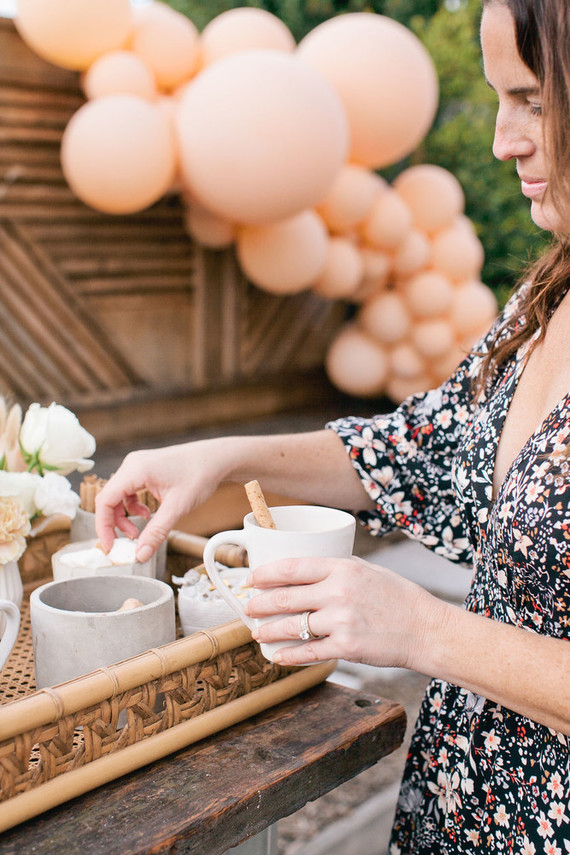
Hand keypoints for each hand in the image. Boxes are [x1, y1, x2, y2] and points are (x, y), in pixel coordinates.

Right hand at [94, 439, 226, 559]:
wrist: (216, 458)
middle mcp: (132, 464)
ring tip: (138, 532)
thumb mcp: (177, 508)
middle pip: (109, 498)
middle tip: (127, 543)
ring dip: (125, 516)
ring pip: (119, 495)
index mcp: (135, 470)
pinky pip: (129, 490)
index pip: (105, 501)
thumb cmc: (199, 474)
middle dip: (115, 523)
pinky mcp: (145, 468)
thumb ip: (156, 532)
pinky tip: (147, 515)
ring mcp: (138, 464)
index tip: (110, 546)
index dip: (103, 526)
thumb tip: (140, 554)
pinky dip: (133, 506)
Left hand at [244, 555, 446, 668]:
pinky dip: (289, 655)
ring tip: (257, 633)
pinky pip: (308, 652)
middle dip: (259, 604)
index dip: (265, 574)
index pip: (292, 567)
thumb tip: (309, 568)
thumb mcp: (370, 571)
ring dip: (269, 631)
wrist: (426, 630)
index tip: (251, 579)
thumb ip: (339, 568)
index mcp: (343, 568)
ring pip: (292, 626)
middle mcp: (339, 592)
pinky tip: (277, 656)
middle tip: (248, 608)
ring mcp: (342, 621)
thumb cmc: (399, 598)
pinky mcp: (346, 647)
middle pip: (285, 598)